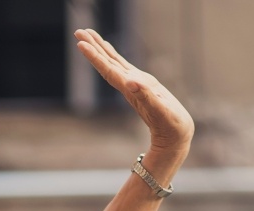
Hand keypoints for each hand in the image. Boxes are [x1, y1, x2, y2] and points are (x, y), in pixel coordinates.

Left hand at [75, 28, 194, 153]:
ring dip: (100, 49)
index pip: (108, 69)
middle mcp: (128, 85)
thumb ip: (146, 96)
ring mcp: (133, 84)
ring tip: (87, 34)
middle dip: (93, 47)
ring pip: (112, 62)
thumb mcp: (160, 110)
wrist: (174, 136)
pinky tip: (107, 49)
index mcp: (130, 89)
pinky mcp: (140, 84)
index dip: (95, 56)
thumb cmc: (169, 124)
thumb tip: (130, 82)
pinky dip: (112, 55)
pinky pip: (122, 66)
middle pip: (106, 63)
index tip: (81, 43)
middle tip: (78, 31)